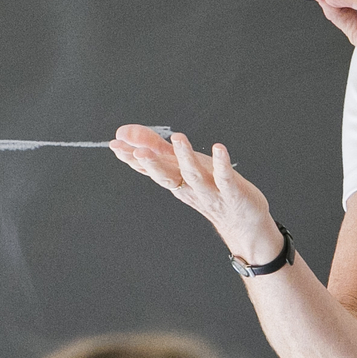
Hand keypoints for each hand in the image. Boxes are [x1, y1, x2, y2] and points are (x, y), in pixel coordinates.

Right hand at [109, 126, 280, 264]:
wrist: (241, 223)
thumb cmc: (209, 190)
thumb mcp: (181, 167)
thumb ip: (156, 149)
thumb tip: (126, 133)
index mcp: (174, 180)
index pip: (149, 169)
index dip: (132, 158)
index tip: (114, 144)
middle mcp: (187, 187)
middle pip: (166, 175)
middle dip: (152, 163)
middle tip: (137, 151)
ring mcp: (209, 191)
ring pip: (193, 175)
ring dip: (185, 157)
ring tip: (177, 138)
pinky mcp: (231, 192)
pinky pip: (225, 178)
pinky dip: (222, 164)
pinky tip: (219, 148)